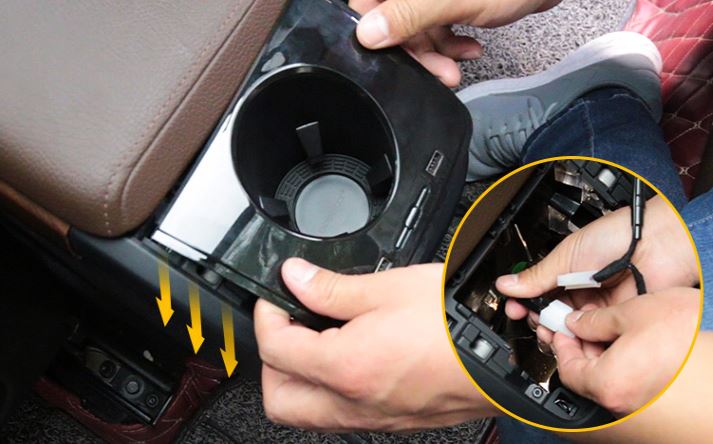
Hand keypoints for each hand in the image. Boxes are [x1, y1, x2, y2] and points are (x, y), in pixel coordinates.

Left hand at [254, 258, 493, 431]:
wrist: (507, 353)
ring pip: (308, 413)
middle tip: (290, 325)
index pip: (275, 350)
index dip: (267, 316)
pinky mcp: (394, 421)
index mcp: (347, 367)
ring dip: (299, 379)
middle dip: (273, 360)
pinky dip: (330, 390)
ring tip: (318, 339)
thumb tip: (296, 279)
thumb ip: (331, 288)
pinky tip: (350, 356)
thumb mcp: (389, 288)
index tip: (279, 296)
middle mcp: (355, 403)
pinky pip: (342, 414)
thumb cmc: (458, 322)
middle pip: (279, 399)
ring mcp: (374, 418)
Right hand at [349, 0, 560, 85]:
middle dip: (414, 52)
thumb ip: (408, 15)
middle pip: (392, 21)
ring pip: (417, 28)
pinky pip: (439, 25)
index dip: (374, 33)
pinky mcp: (451, 0)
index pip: (367, 5)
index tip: (389, 57)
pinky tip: (469, 51)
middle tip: (435, 72)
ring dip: (436, 54)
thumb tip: (367, 33)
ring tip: (454, 70)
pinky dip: (452, 44)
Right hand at [498, 196, 697, 344]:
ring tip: (557, 332)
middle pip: (554, 318)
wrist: (655, 243)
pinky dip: (586, 340)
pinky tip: (579, 337)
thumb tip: (506, 284)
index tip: (515, 310)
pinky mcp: (617, 320)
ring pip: (574, 331)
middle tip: (538, 323)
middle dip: (542, 324)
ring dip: (563, 335)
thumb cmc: (615, 237)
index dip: (526, 306)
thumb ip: (536, 277)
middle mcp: (581, 293)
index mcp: (565, 276)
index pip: (538, 297)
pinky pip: (597, 337)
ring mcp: (600, 308)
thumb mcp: (565, 257)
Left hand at [552, 288, 699, 415]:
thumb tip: (576, 322)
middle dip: (582, 347)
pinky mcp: (660, 401)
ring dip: (604, 354)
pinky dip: (625, 363)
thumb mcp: (631, 313)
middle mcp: (623, 402)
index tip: (562, 327)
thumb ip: (594, 320)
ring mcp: (643, 404)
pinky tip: (633, 341)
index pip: (567, 368)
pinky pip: (631, 382)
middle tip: (582, 324)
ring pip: (610, 378)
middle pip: (587, 375)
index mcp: (608, 383)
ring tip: (611, 327)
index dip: (562, 343)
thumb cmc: (689, 334)